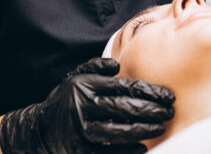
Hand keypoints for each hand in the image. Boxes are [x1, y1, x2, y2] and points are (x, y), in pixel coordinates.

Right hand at [0, 57, 174, 153]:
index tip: (168, 96)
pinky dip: (128, 150)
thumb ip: (96, 66)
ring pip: (120, 130)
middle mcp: (83, 105)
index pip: (125, 87)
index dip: (150, 91)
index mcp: (86, 84)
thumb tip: (118, 65)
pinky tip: (143, 146)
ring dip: (145, 130)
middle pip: (126, 107)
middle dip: (153, 110)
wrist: (41, 129)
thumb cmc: (66, 99)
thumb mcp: (76, 77)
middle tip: (170, 112)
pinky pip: (110, 150)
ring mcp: (81, 129)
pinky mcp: (80, 149)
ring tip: (160, 127)